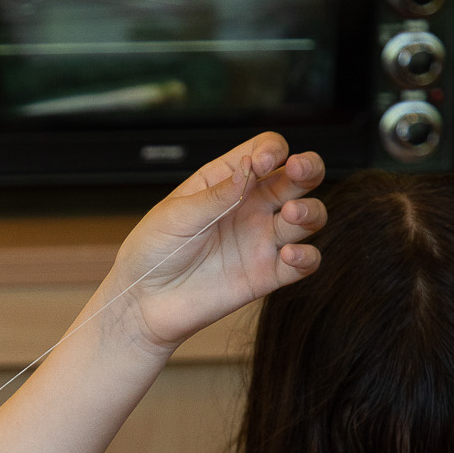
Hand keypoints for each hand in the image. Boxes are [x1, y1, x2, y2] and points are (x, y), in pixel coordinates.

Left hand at [104, 132, 326, 353]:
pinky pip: (303, 263)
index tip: (262, 163)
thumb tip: (251, 167)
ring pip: (309, 216)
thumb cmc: (153, 251)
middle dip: (309, 167)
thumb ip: (217, 195)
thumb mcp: (177, 215)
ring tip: (290, 215)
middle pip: (299, 177)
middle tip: (299, 170)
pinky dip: (307, 257)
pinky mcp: (267, 274)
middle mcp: (251, 206)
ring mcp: (262, 239)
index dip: (273, 149)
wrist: (144, 302)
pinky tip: (289, 255)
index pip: (267, 151)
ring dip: (309, 211)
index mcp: (227, 181)